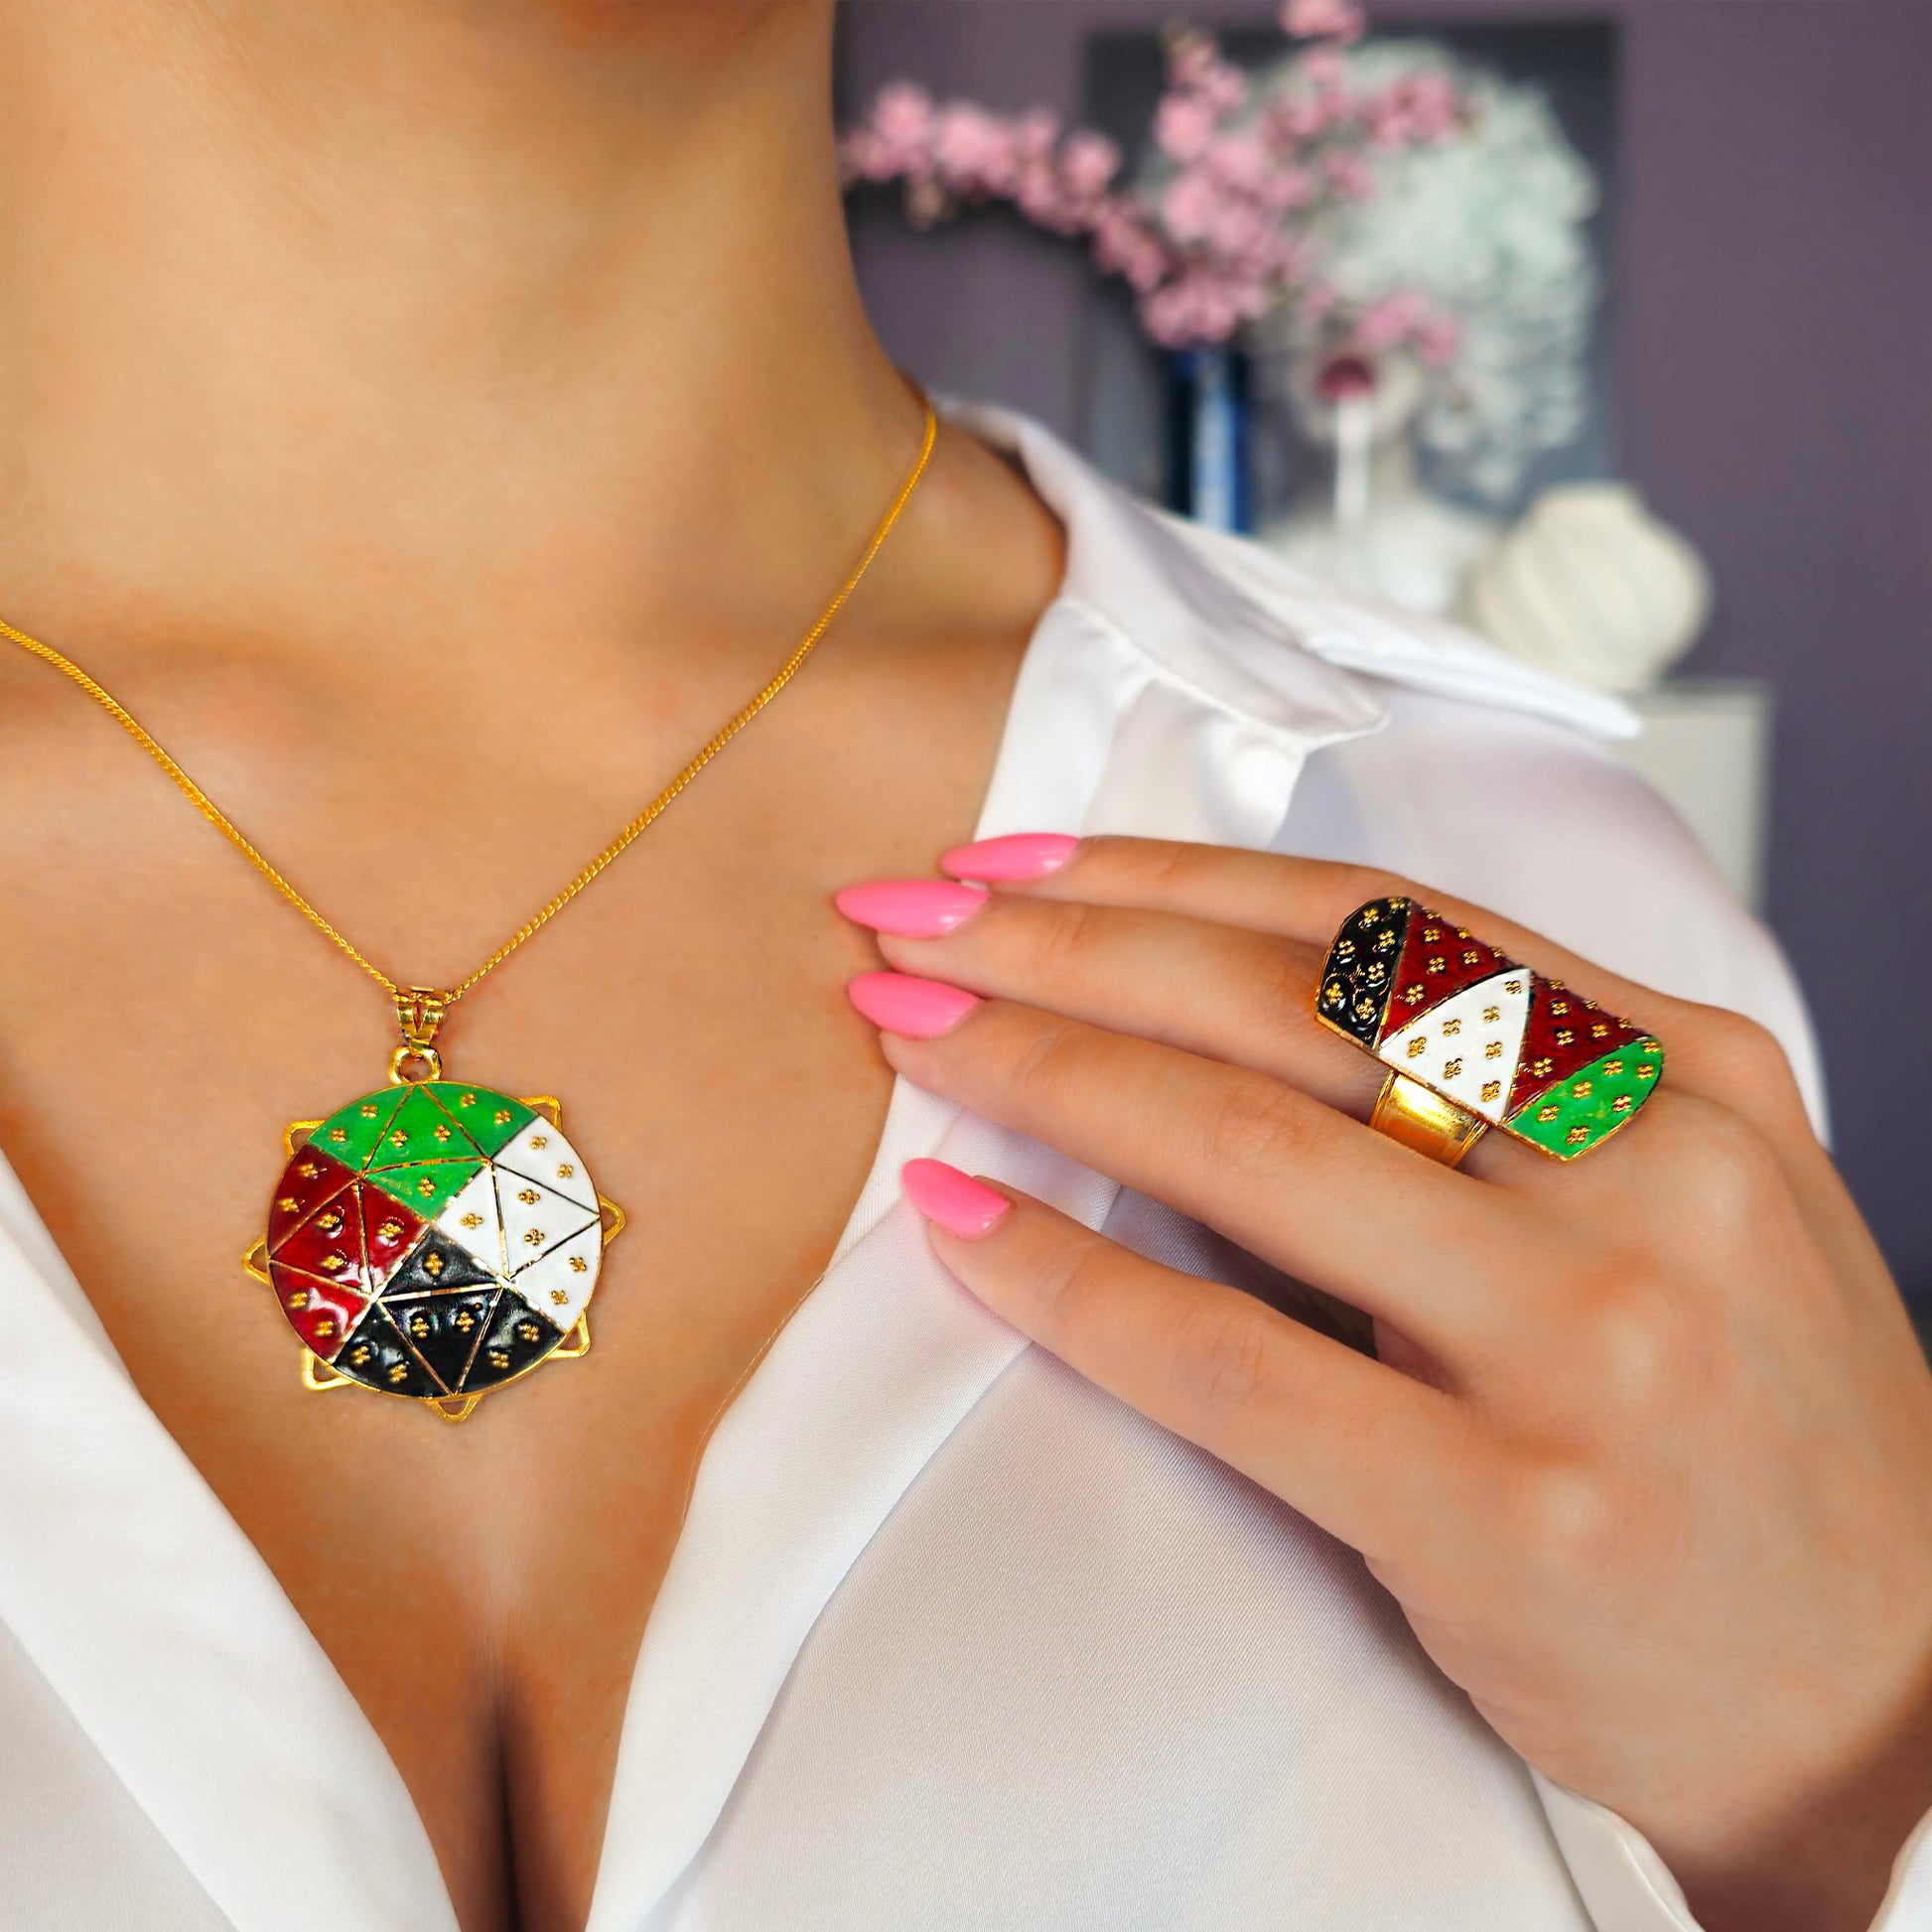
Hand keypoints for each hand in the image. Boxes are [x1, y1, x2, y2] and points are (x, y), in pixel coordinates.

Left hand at [835, 836, 1931, 1931]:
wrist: (1888, 1702)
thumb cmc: (1755, 1433)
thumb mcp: (1689, 1202)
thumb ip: (1513, 1095)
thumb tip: (1223, 1002)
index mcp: (1694, 1070)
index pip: (1379, 919)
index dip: (1168, 876)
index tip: (1020, 867)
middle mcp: (1653, 1172)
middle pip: (1285, 1002)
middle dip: (1063, 945)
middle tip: (911, 921)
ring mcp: (1589, 1339)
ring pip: (1241, 1145)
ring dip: (1039, 1067)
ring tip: (907, 1029)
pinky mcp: (1510, 1510)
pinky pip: (1230, 1360)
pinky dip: (1069, 1280)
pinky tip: (963, 1221)